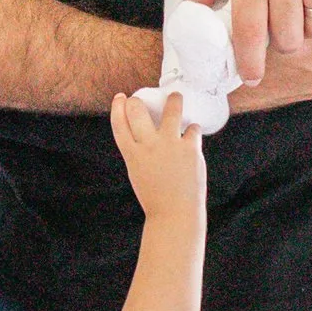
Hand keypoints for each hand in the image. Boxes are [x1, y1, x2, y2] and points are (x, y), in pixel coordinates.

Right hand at [110, 86, 207, 218]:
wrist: (175, 214)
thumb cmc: (156, 198)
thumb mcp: (138, 173)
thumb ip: (140, 153)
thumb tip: (147, 134)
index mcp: (132, 154)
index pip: (119, 123)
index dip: (118, 107)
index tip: (121, 97)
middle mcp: (149, 146)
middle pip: (138, 111)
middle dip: (138, 100)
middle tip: (142, 99)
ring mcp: (170, 145)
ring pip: (171, 110)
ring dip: (174, 100)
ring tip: (176, 96)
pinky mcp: (190, 149)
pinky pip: (193, 128)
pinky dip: (193, 129)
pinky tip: (192, 131)